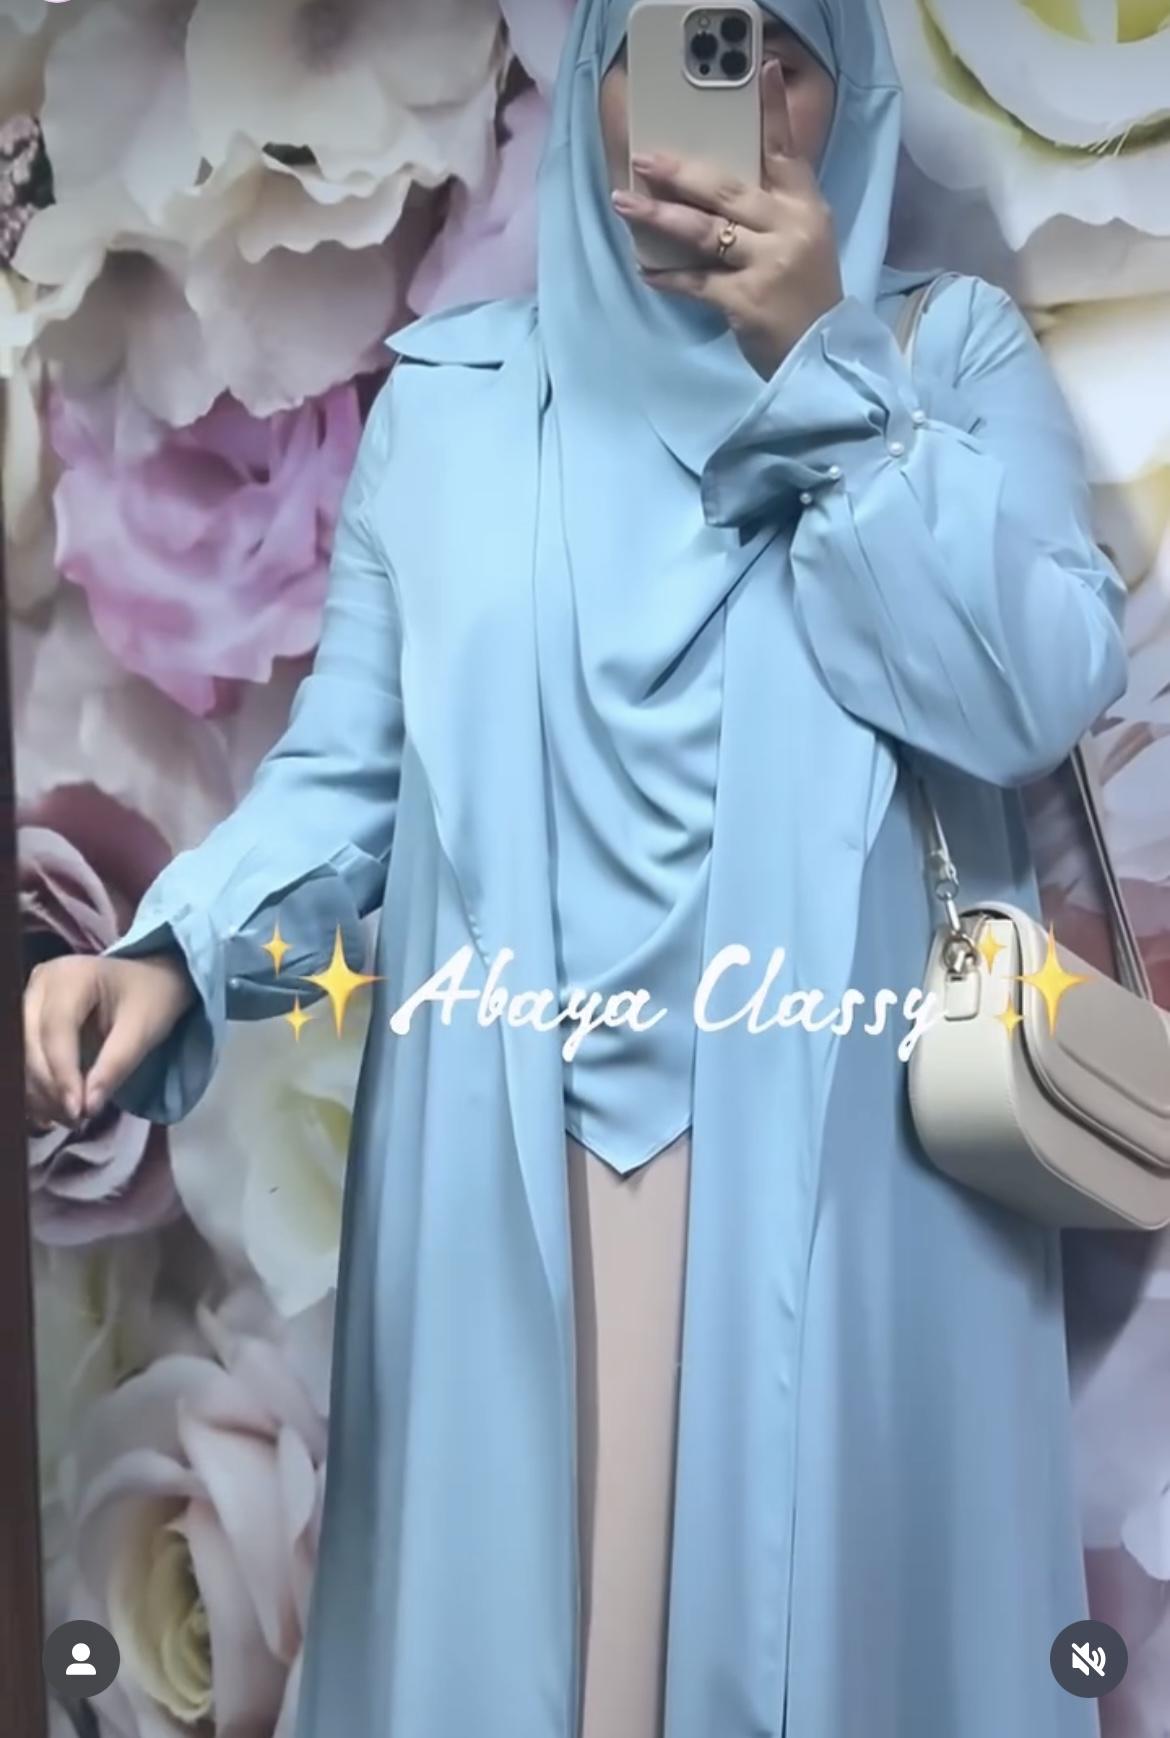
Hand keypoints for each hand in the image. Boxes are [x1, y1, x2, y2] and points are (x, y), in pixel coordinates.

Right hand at [23, 950, 197, 1128]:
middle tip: (76, 1120)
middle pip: (29, 1043)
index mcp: (71, 976)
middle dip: (49, 1087)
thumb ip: (116, 1065)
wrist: (150, 980)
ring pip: (20, 1055)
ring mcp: (30, 999)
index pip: (55, 1029)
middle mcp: (40, 983)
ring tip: (71, 1118)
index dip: (62, 1073)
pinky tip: (56, 1109)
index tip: (78, 1110)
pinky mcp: (28, 1019)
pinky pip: (23, 1058)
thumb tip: (88, 1107)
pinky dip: (38, 1087)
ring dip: (40, 1092)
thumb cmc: (151, 999)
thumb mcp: (144, 1030)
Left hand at [611, 60, 843, 379]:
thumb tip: (717, 183)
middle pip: (727, 189)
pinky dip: (667, 276)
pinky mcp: (746, 300)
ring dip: (659, 216)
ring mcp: (769, 264)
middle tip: (643, 158)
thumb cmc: (804, 296)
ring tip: (624, 203)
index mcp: (805, 207)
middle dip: (680, 173)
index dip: (773, 112)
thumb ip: (772, 209)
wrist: (821, 357)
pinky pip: (696, 282)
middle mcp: (790, 228)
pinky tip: (645, 269)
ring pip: (704, 231)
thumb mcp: (802, 240)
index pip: (787, 151)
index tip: (761, 69)